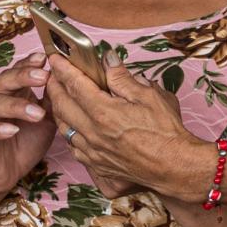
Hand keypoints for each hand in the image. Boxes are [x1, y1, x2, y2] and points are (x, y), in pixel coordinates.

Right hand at [0, 59, 57, 194]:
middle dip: (23, 77)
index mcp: (10, 92)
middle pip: (3, 81)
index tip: (44, 58)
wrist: (4, 174)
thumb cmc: (25, 142)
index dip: (28, 64)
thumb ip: (53, 101)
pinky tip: (13, 130)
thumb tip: (68, 81)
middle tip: (43, 77)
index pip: (16, 71)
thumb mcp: (46, 120)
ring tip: (36, 113)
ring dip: (16, 106)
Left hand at [48, 63, 212, 199]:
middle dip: (53, 87)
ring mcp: (93, 151)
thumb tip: (108, 61)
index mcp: (104, 113)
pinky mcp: (97, 164)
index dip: (63, 69)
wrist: (174, 168)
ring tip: (59, 96)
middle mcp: (93, 133)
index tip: (55, 59)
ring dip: (58, 109)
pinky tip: (73, 124)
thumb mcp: (150, 96)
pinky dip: (68, 130)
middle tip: (52, 74)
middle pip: (62, 105)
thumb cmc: (166, 133)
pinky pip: (73, 145)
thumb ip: (123, 78)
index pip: (75, 85)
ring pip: (64, 127)